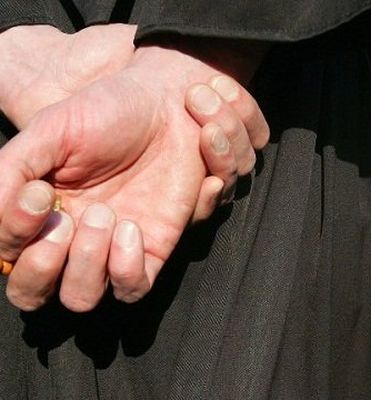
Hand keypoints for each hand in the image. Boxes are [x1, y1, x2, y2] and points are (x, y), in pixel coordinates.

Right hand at [0, 43, 267, 311]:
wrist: (163, 107)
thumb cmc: (103, 115)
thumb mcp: (49, 131)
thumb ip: (11, 170)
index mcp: (33, 215)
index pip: (5, 255)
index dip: (13, 233)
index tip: (41, 192)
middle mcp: (66, 240)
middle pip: (32, 293)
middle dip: (42, 266)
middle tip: (66, 222)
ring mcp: (108, 250)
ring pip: (80, 298)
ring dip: (86, 265)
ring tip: (107, 215)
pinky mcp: (151, 251)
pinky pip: (133, 289)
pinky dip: (127, 270)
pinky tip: (131, 228)